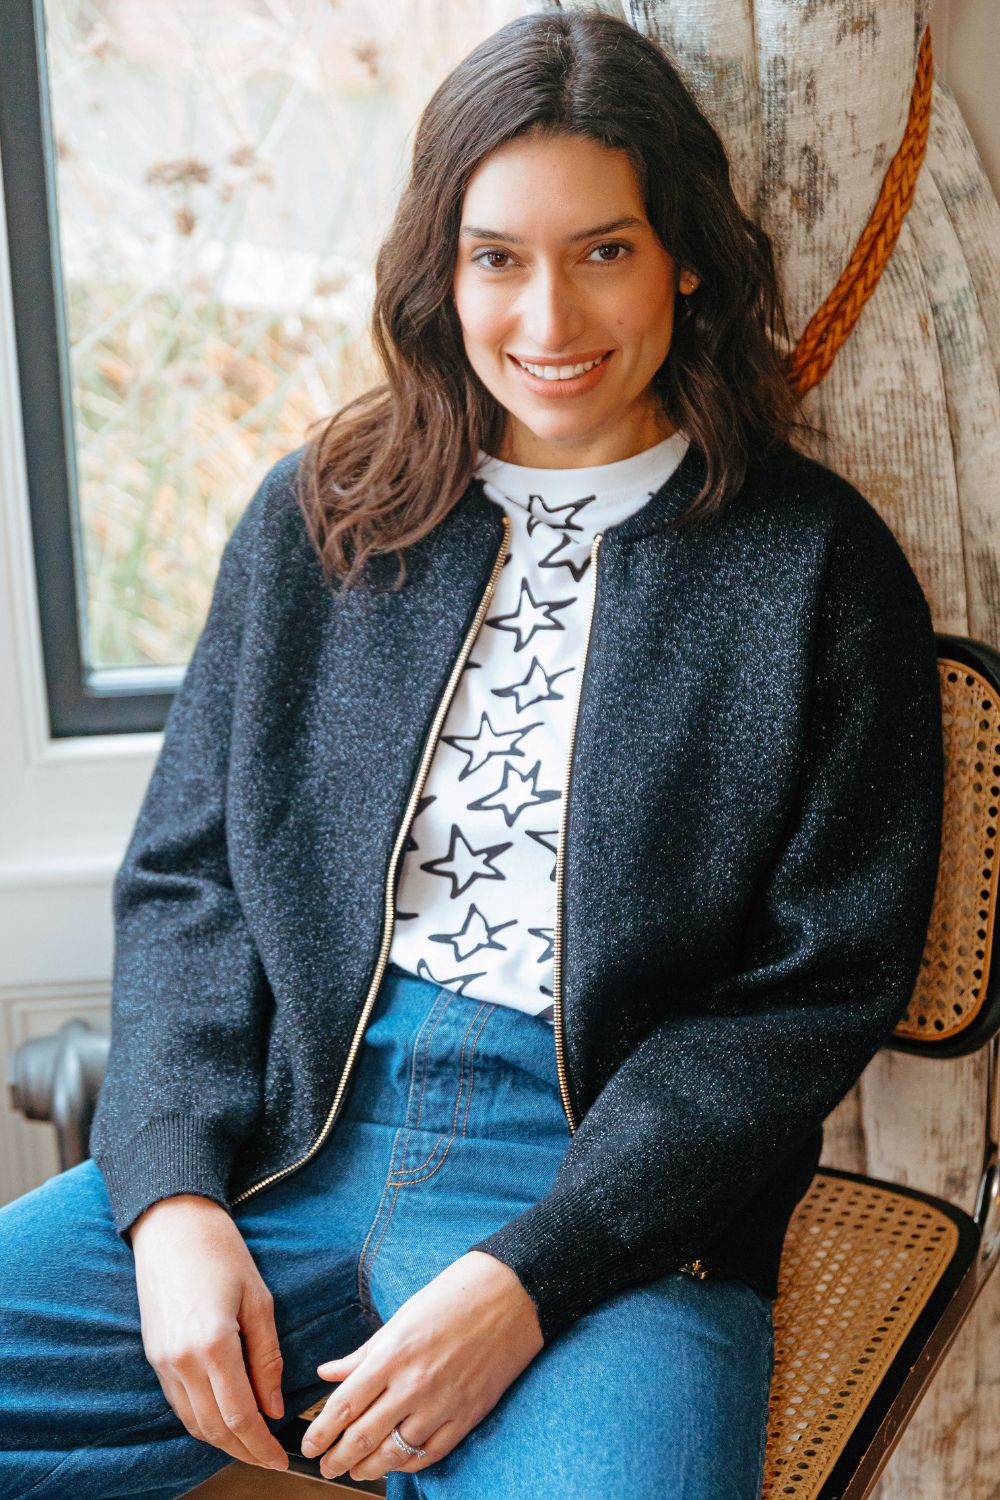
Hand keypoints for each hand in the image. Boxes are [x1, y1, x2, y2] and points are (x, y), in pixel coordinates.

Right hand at [130, 1194, 288, 1471]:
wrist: (171, 1224)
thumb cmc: (221, 1251)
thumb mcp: (258, 1300)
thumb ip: (267, 1358)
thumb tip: (274, 1407)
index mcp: (213, 1344)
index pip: (239, 1416)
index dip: (261, 1445)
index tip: (282, 1458)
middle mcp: (181, 1360)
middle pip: (214, 1429)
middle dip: (245, 1450)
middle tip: (271, 1459)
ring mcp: (162, 1361)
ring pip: (193, 1422)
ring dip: (223, 1441)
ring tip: (252, 1445)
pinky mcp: (154, 1357)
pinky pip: (179, 1404)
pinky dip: (203, 1420)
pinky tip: (224, 1419)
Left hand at [300, 1250, 543, 1481]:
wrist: (512, 1294)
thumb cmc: (454, 1296)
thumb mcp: (402, 1317)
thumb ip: (363, 1353)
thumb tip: (328, 1373)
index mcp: (392, 1354)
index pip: (343, 1406)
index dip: (319, 1433)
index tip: (308, 1445)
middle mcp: (414, 1384)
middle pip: (363, 1437)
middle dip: (337, 1458)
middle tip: (325, 1466)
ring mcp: (442, 1404)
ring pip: (394, 1454)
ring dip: (368, 1468)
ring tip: (355, 1470)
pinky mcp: (468, 1416)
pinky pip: (430, 1453)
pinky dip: (408, 1465)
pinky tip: (395, 1464)